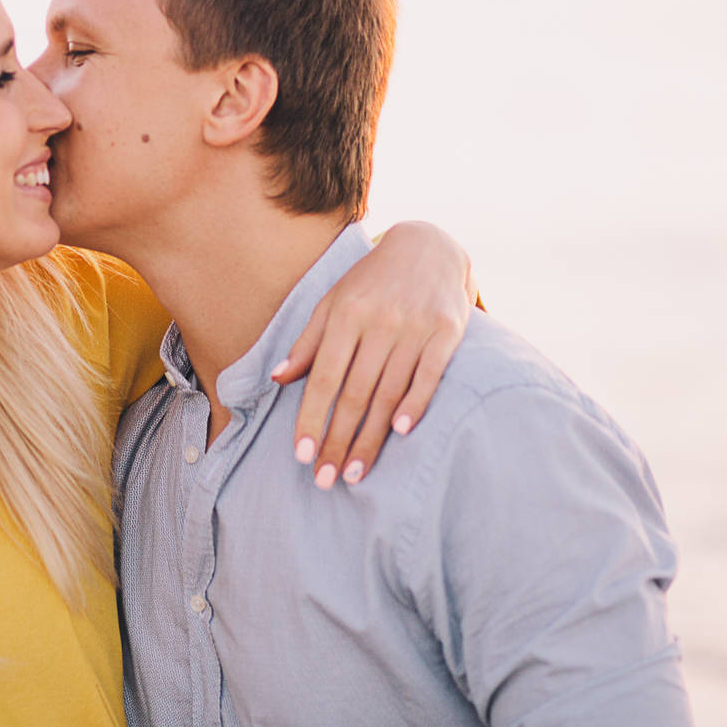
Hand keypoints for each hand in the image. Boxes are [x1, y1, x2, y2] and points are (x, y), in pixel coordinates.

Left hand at [269, 221, 473, 486]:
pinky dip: (416, 404)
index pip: (324, 377)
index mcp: (346, 314)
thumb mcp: (334, 302)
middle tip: (324, 480)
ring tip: (354, 473)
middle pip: (355, 393)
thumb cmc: (371, 282)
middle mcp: (380, 322)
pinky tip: (400, 433)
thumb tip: (278, 378)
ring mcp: (415, 327)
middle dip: (338, 440)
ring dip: (372, 438)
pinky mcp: (448, 331)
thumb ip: (308, 341)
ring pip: (389, 393)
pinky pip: (430, 375)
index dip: (311, 418)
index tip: (299, 455)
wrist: (429, 246)